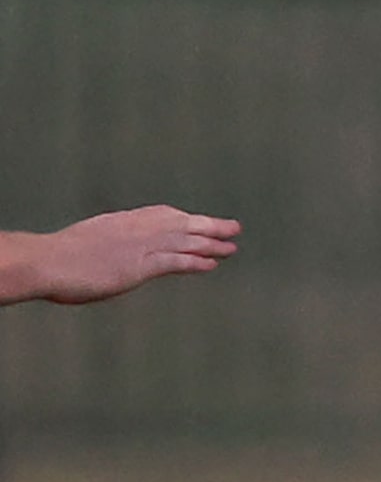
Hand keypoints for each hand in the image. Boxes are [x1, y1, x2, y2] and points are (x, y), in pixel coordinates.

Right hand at [6, 207, 239, 304]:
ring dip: (212, 243)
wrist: (46, 261)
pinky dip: (196, 262)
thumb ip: (106, 244)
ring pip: (185, 241)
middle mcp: (136, 229)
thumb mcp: (88, 242)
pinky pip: (175, 262)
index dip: (185, 219)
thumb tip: (110, 252)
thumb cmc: (58, 257)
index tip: (201, 221)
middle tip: (234, 227)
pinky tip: (212, 264)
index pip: (162, 215)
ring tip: (233, 246)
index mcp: (122, 222)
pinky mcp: (140, 266)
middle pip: (182, 223)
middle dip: (210, 225)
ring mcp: (140, 246)